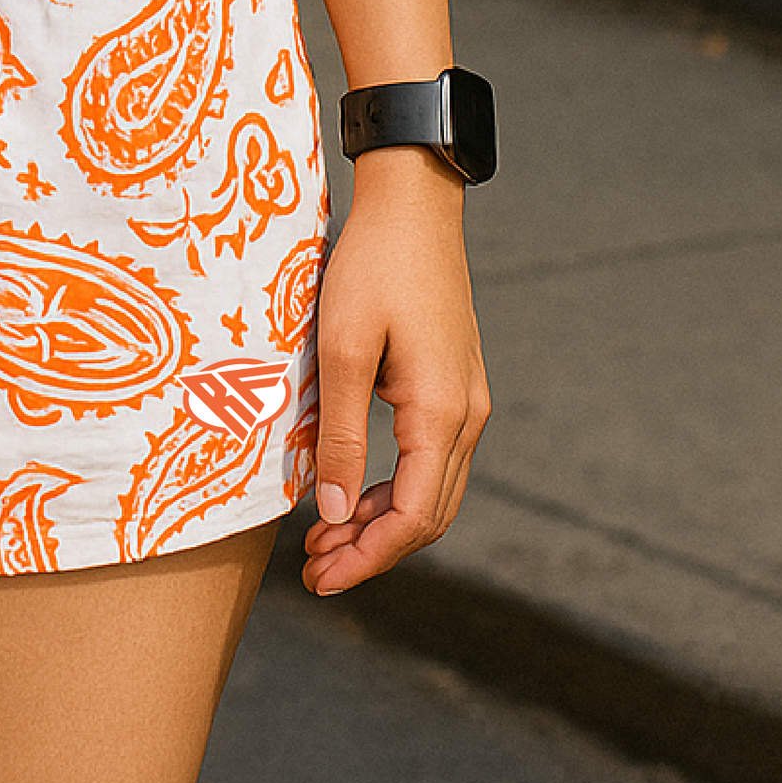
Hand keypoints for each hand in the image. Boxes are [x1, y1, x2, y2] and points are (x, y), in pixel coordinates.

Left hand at [301, 148, 488, 595]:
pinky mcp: (455, 382)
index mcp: (441, 413)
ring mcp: (467, 398)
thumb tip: (334, 515)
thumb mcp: (342, 349)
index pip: (413, 518)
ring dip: (381, 521)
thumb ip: (339, 436)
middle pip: (427, 515)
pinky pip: (431, 458)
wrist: (413, 203)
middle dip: (372, 550)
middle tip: (314, 570)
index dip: (367, 558)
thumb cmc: (372, 266)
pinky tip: (352, 489)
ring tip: (324, 538)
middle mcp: (466, 414)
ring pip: (431, 489)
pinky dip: (393, 486)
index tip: (321, 579)